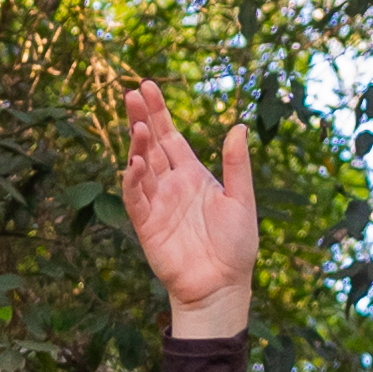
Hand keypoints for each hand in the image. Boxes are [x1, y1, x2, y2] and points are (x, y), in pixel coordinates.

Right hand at [123, 82, 257, 330]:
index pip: (170, 136)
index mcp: (193, 174)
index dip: (158, 112)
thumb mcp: (242, 200)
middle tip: (130, 94)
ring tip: (136, 127)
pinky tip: (134, 164)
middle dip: (141, 119)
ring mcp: (157, 203)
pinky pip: (136, 198)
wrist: (222, 286)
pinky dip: (132, 181)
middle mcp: (171, 184)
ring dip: (137, 146)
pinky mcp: (147, 224)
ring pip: (141, 167)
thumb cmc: (236, 246)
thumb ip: (237, 165)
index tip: (146, 86)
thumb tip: (238, 126)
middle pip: (151, 144)